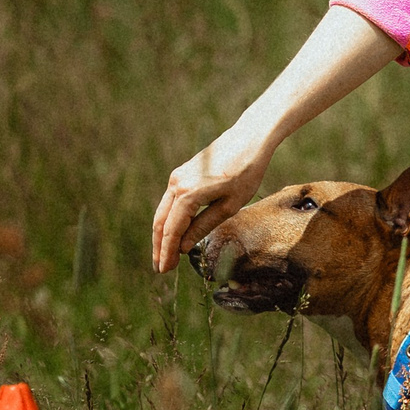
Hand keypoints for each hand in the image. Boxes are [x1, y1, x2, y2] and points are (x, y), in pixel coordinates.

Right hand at [150, 134, 272, 274]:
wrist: (249, 139)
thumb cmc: (246, 172)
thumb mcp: (230, 205)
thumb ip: (204, 226)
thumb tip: (184, 247)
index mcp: (188, 193)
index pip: (172, 230)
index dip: (167, 252)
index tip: (164, 270)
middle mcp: (177, 184)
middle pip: (161, 222)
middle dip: (160, 247)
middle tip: (161, 268)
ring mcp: (178, 177)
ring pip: (163, 212)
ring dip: (162, 234)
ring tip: (165, 255)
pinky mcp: (183, 174)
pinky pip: (170, 202)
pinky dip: (169, 220)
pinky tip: (175, 233)